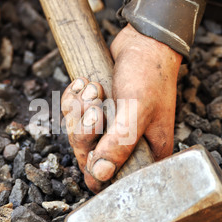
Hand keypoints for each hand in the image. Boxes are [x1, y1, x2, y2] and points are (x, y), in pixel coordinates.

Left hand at [61, 24, 182, 192]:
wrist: (142, 41)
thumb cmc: (149, 74)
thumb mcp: (137, 109)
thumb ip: (120, 142)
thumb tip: (101, 173)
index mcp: (146, 153)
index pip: (112, 180)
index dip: (96, 167)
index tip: (94, 147)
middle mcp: (127, 145)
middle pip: (88, 156)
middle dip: (85, 130)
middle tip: (96, 106)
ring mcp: (109, 128)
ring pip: (76, 134)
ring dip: (79, 110)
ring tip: (94, 89)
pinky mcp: (97, 112)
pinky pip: (72, 115)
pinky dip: (73, 99)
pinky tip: (84, 83)